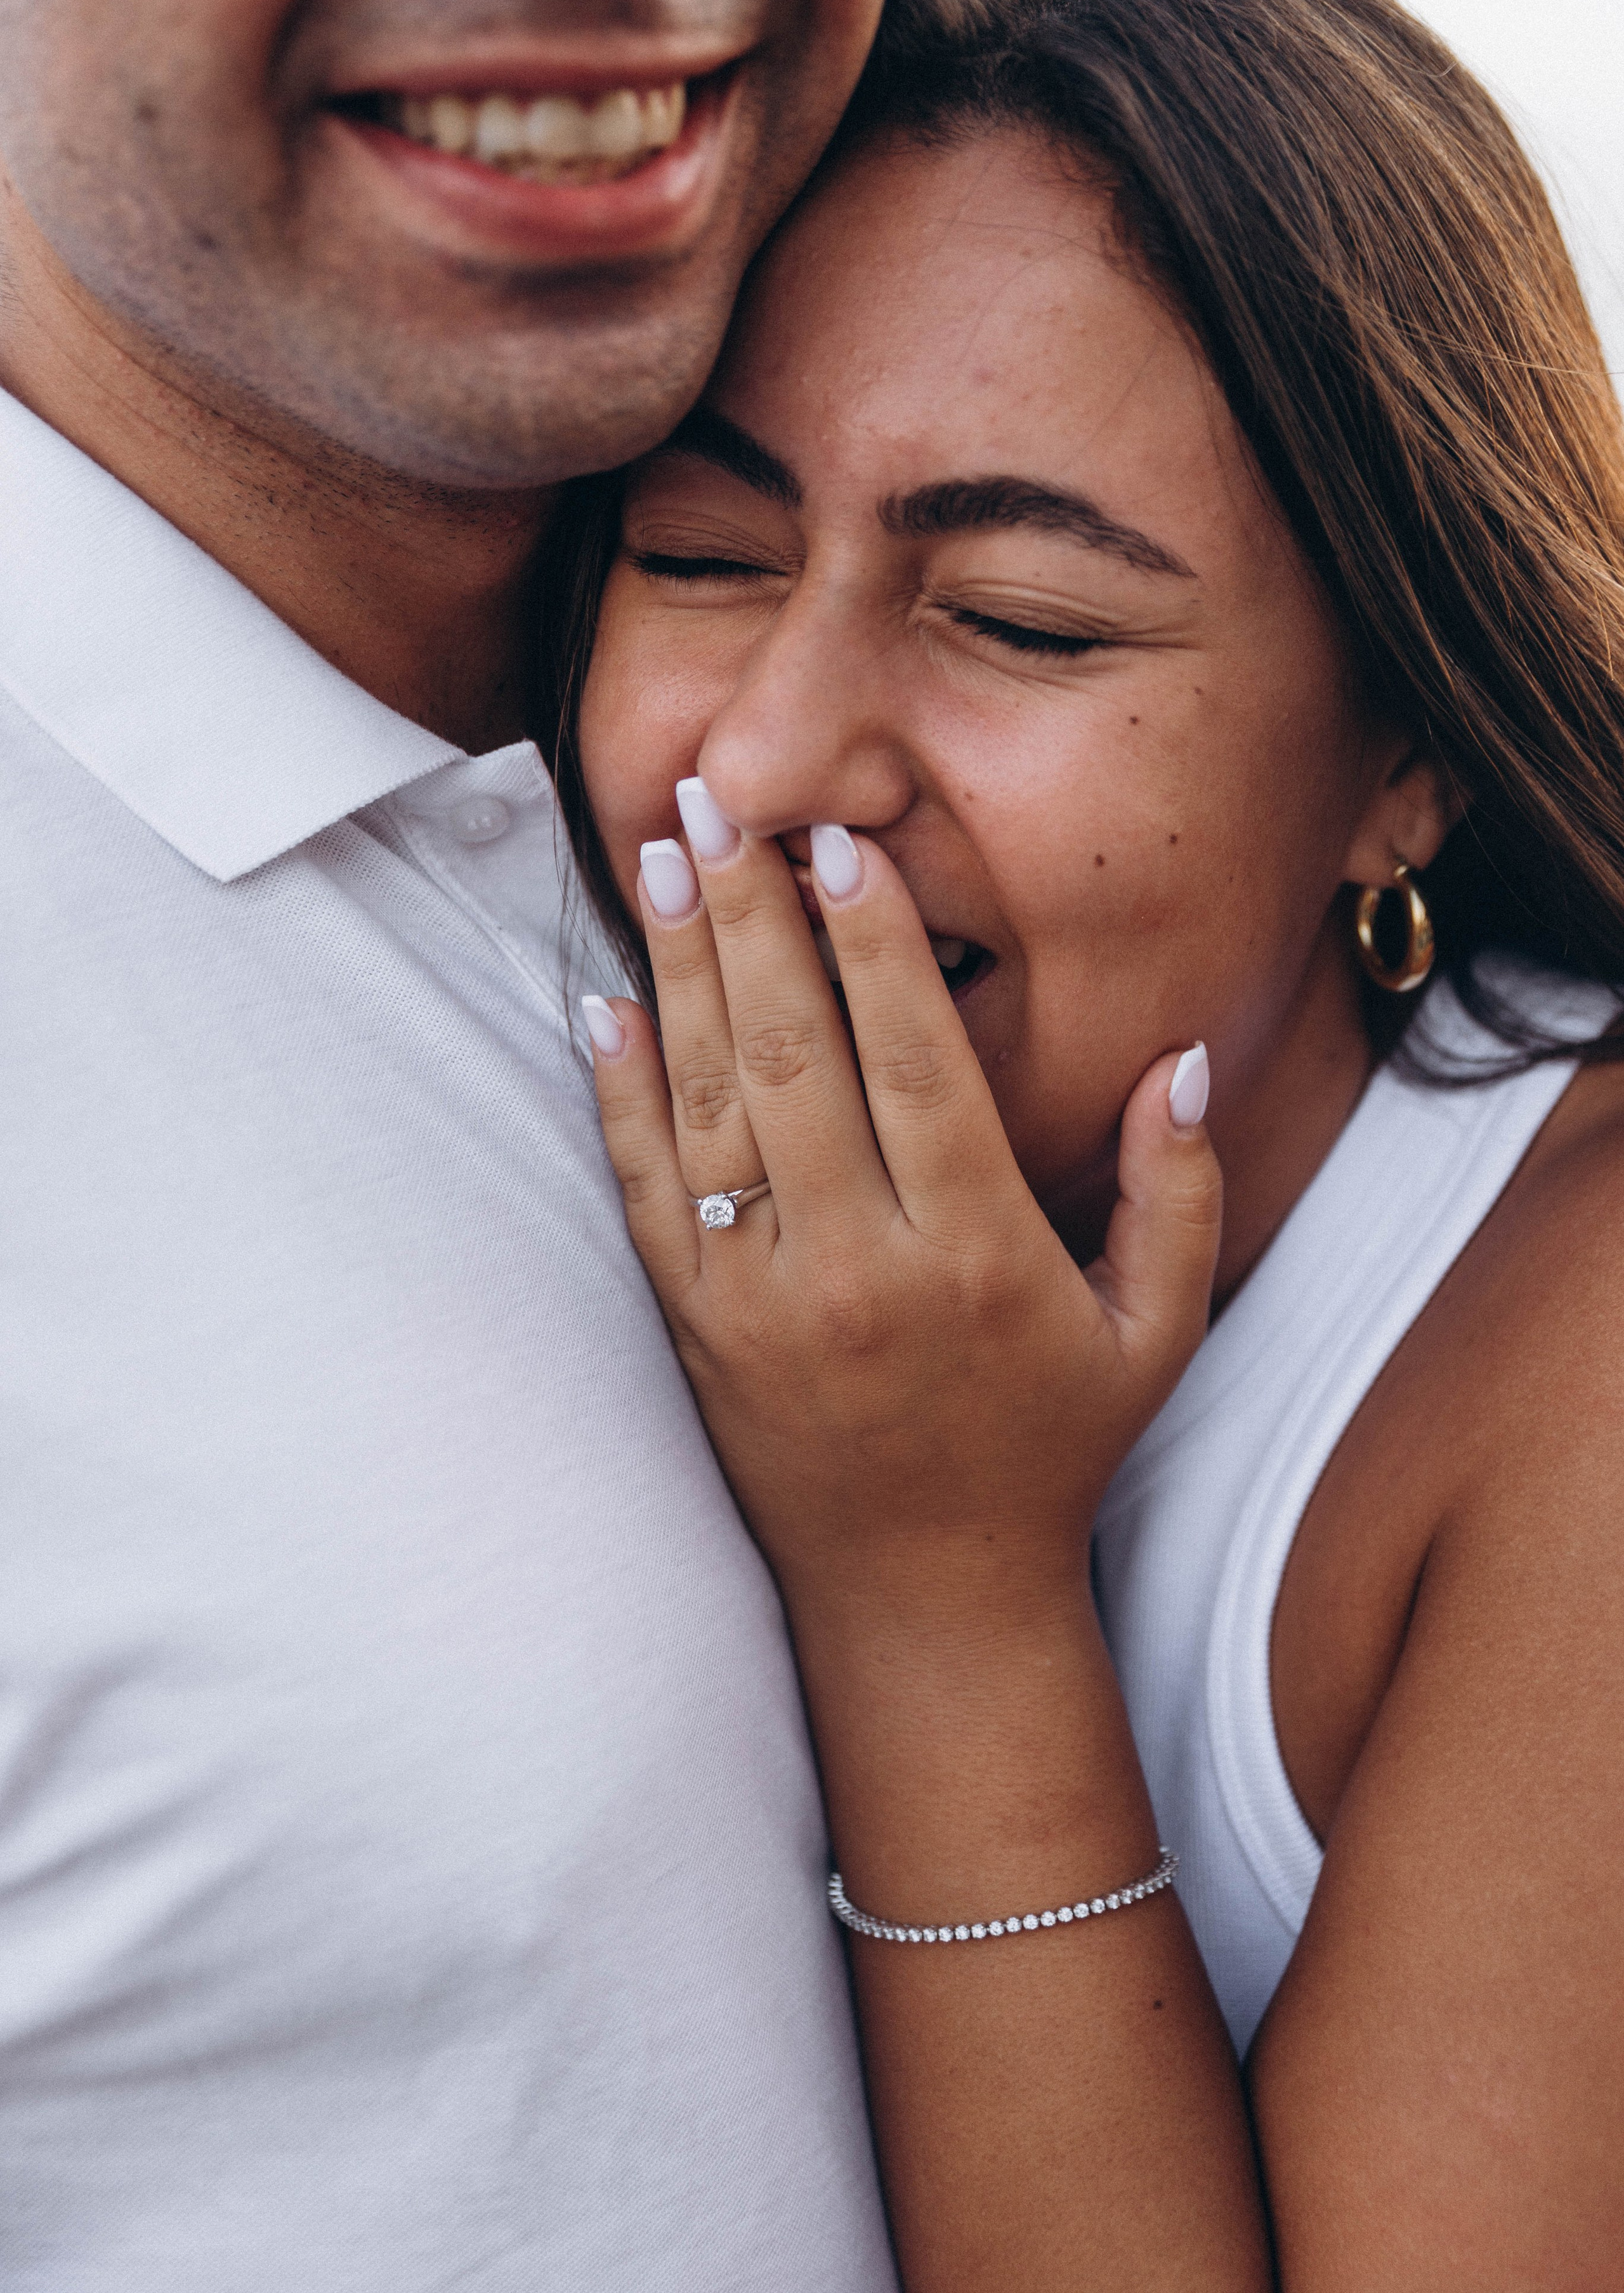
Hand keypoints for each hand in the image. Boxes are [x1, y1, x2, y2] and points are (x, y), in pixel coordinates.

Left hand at [582, 786, 1221, 1626]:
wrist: (925, 1599)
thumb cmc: (1049, 1451)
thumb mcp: (1157, 1332)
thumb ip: (1181, 1193)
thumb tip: (1181, 1055)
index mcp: (980, 1258)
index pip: (916, 1067)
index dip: (875, 946)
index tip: (841, 841)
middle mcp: (863, 1274)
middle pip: (795, 1063)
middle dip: (753, 921)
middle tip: (715, 804)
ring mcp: (765, 1307)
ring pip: (711, 1111)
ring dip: (680, 976)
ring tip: (659, 861)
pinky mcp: (697, 1337)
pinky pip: (647, 1199)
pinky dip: (619, 1099)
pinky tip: (601, 1007)